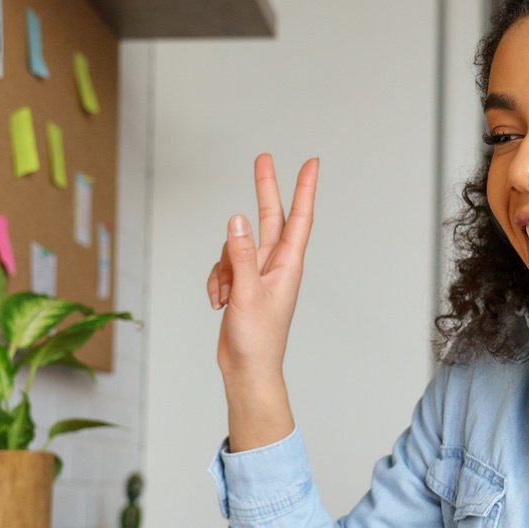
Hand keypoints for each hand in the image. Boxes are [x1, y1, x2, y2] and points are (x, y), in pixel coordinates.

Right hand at [207, 153, 317, 385]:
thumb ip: (241, 254)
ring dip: (223, 269)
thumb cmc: (258, 339)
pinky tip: (218, 303)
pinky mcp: (241, 285)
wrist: (247, 369)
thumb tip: (236, 219)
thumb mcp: (247, 293)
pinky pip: (223, 267)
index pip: (298, 218)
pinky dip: (216, 282)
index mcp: (288, 265)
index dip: (304, 189)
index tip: (312, 163)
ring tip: (225, 298)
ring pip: (234, 248)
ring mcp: (257, 274)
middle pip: (269, 218)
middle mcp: (275, 265)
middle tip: (263, 158)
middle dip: (264, 189)